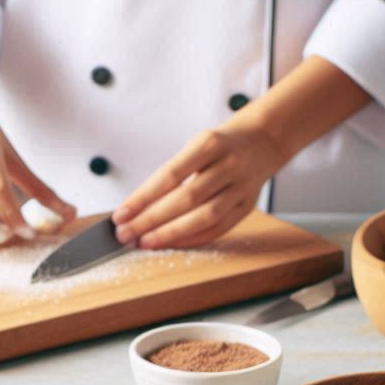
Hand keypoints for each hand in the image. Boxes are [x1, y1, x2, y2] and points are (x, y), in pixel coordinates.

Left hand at [113, 122, 285, 248]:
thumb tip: (136, 207)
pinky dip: (193, 239)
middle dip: (151, 220)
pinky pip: (218, 228)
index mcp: (209, 144)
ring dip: (171, 233)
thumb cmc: (220, 146)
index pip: (170, 175)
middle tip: (126, 233)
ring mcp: (241, 187)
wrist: (263, 141)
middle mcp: (228, 165)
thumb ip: (171, 174)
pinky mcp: (247, 206)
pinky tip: (173, 244)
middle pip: (186, 198)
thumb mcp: (195, 146)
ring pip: (204, 217)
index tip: (121, 214)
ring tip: (145, 242)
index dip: (143, 198)